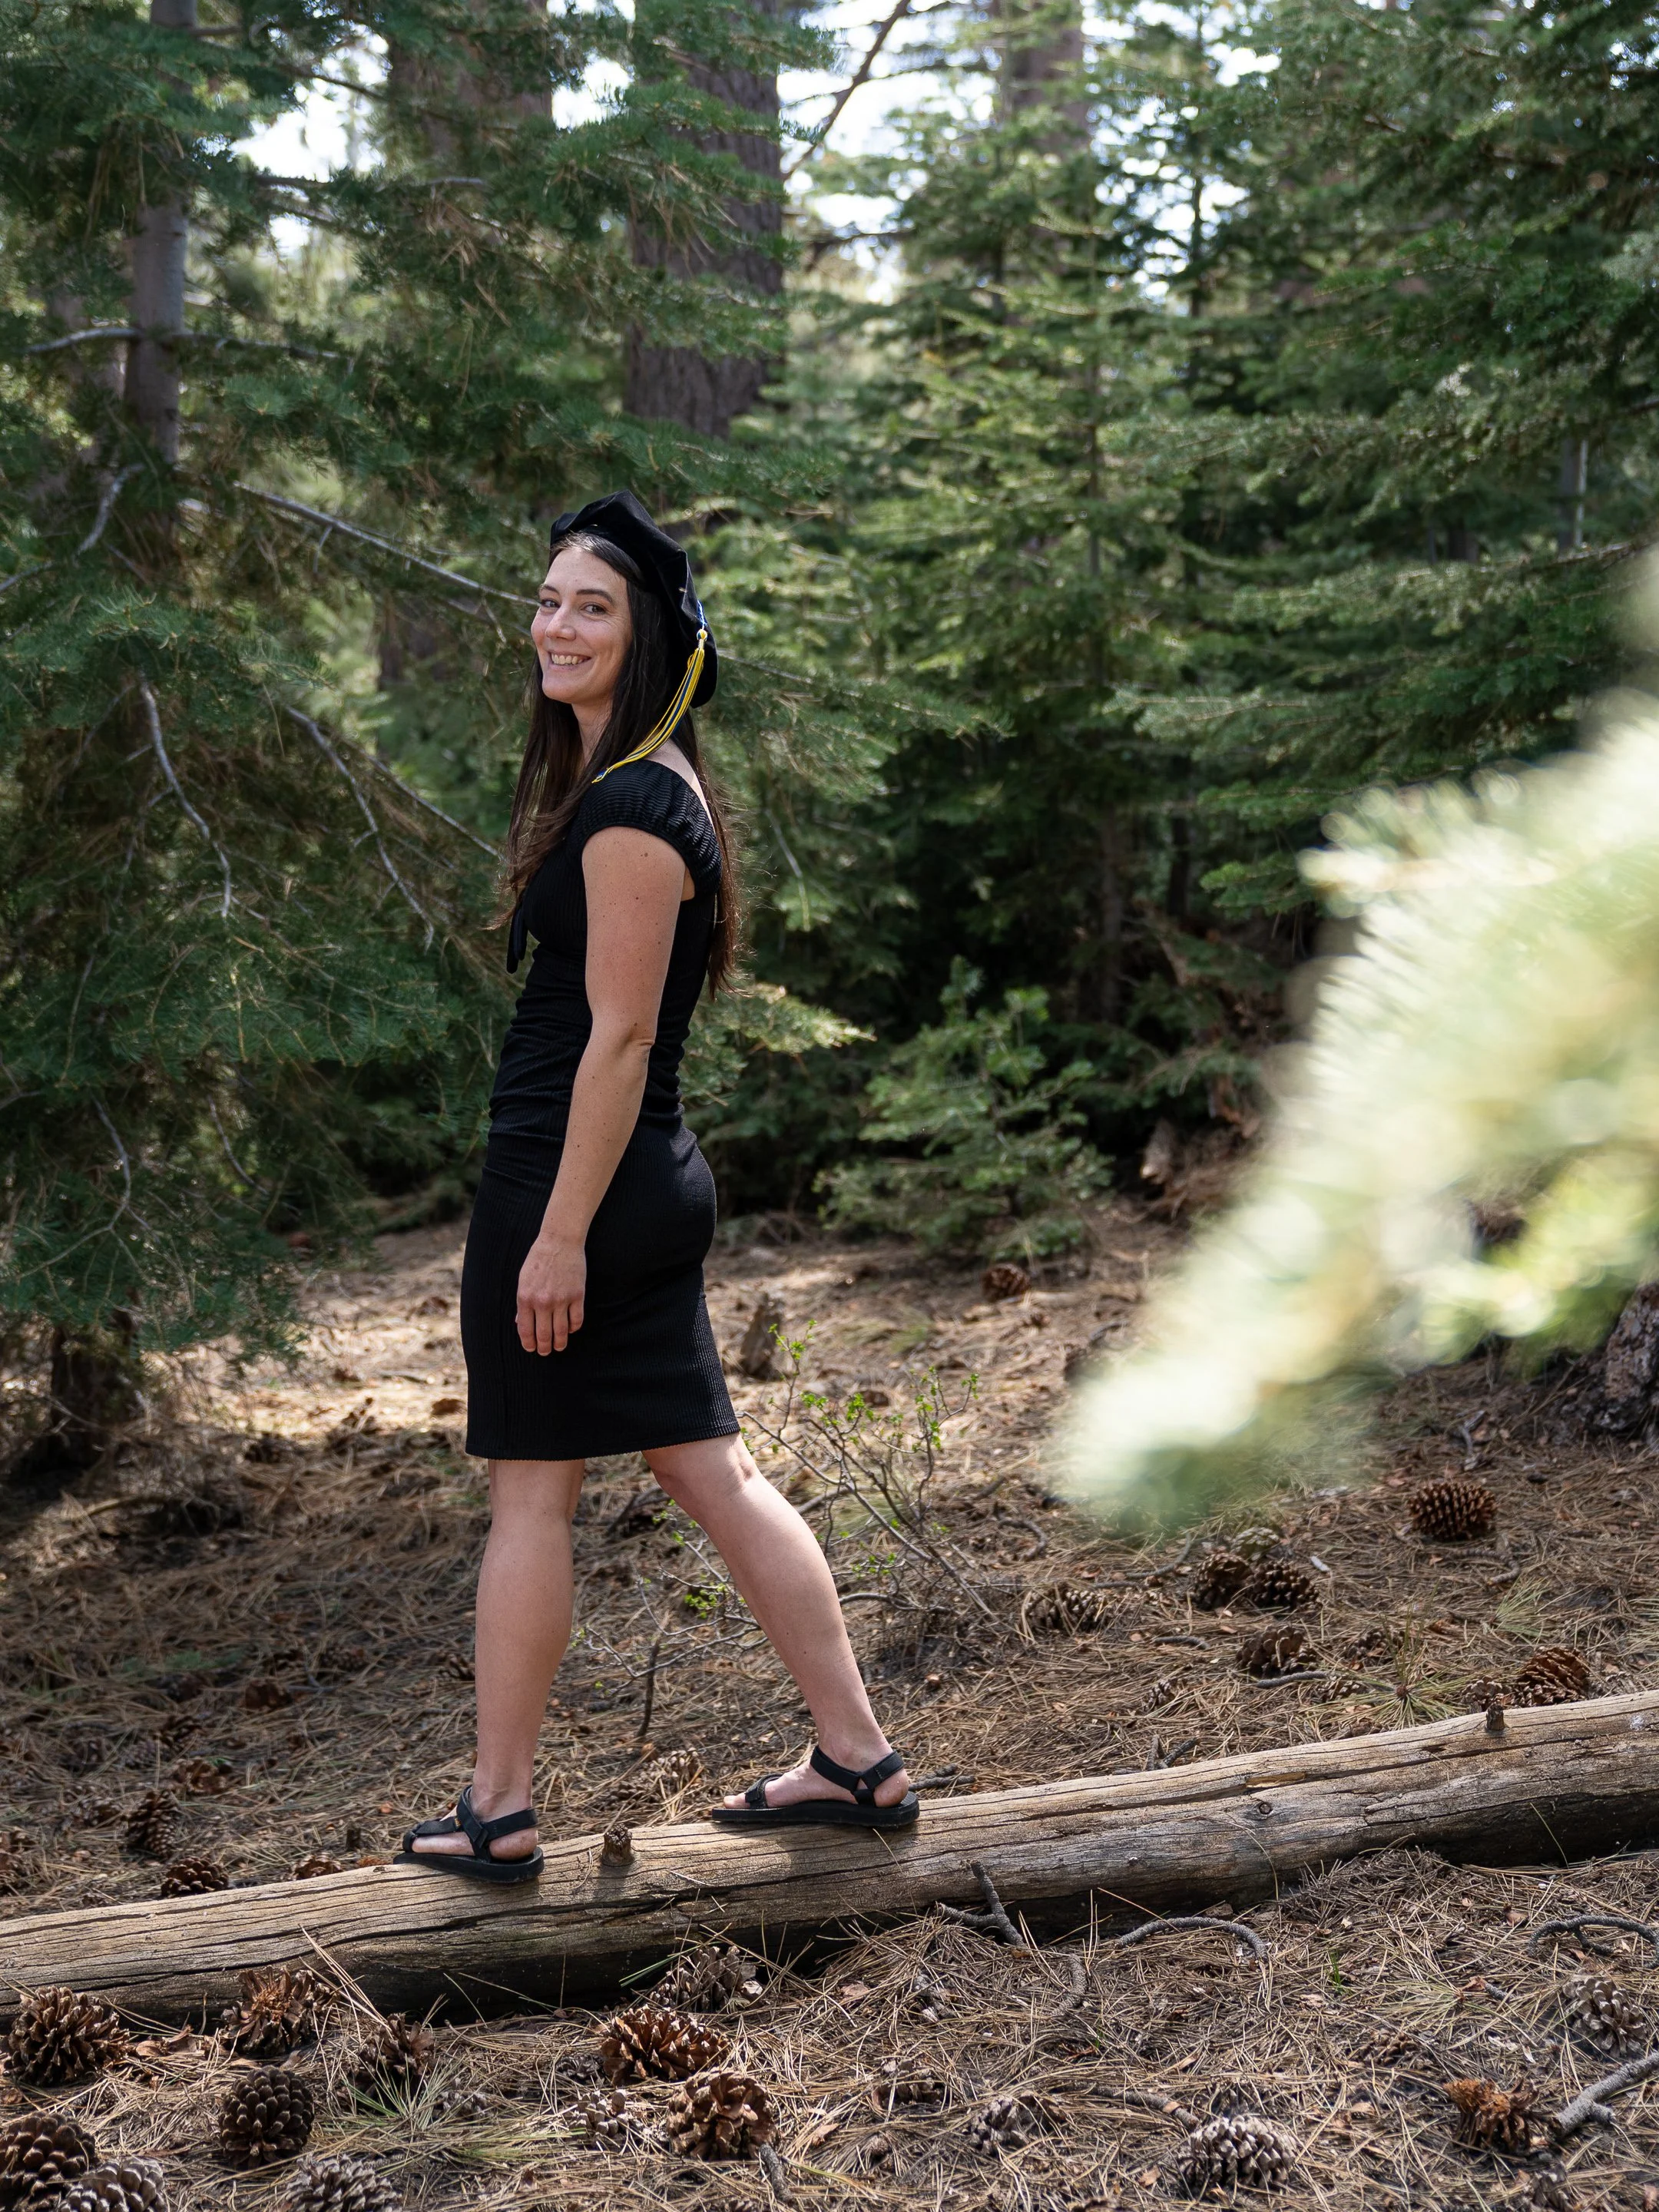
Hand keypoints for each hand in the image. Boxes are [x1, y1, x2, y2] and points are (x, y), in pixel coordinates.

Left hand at [516, 1233, 585, 1354]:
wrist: (559, 1241)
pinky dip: (574, 1328)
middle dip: (544, 1347)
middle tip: (545, 1352)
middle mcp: (543, 1302)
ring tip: (559, 1346)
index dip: (528, 1343)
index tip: (531, 1348)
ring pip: (561, 1331)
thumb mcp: (523, 1280)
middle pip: (544, 1334)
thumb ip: (522, 1303)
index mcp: (525, 1298)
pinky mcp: (577, 1295)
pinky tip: (571, 1330)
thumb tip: (520, 1324)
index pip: (526, 1330)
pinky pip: (577, 1320)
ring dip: (560, 1343)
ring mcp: (562, 1299)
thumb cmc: (538, 1259)